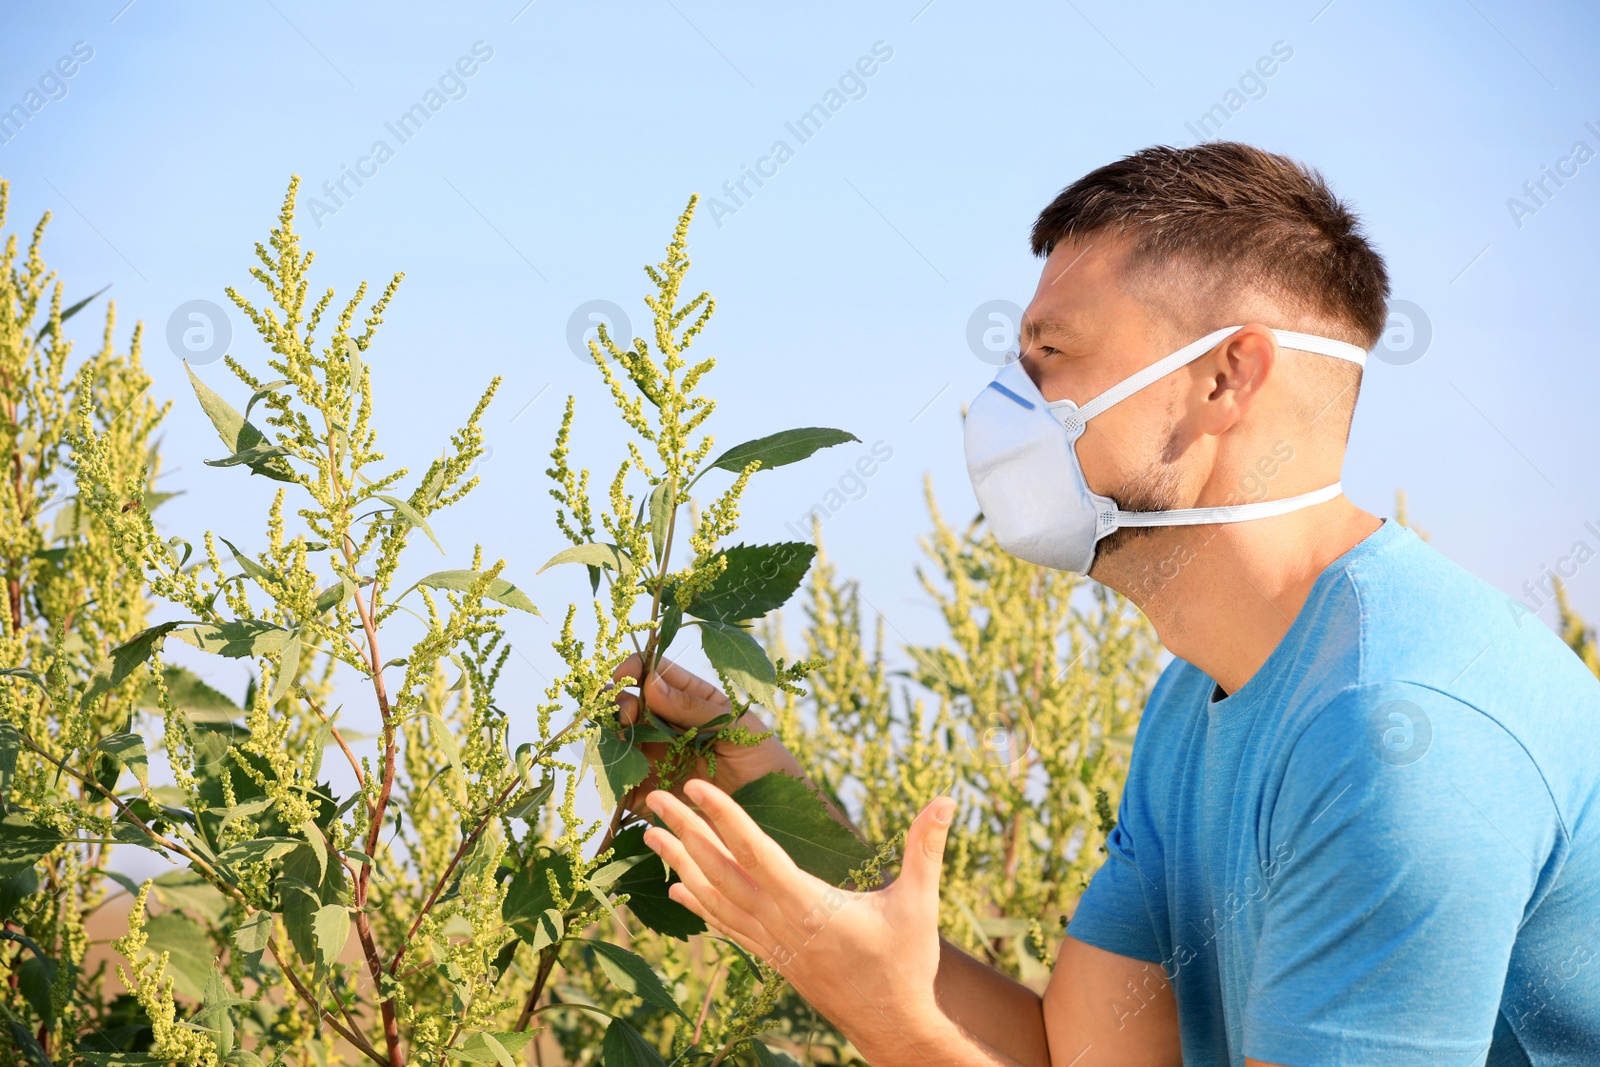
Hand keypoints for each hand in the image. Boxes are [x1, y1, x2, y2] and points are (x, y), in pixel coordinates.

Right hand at [611, 653, 802, 814]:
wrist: (776, 814)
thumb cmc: (764, 761)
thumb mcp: (736, 726)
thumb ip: (694, 707)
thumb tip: (651, 683)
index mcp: (690, 701)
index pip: (655, 676)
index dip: (635, 669)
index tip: (625, 674)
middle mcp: (667, 728)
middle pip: (629, 706)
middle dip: (619, 702)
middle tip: (626, 710)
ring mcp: (656, 760)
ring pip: (618, 740)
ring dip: (610, 734)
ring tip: (622, 736)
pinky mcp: (650, 796)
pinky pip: (620, 783)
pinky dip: (611, 774)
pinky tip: (617, 768)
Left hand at [642, 779, 959, 1059]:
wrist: (891, 1026)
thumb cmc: (905, 964)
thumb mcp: (919, 902)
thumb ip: (927, 849)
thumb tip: (947, 800)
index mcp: (808, 904)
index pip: (755, 852)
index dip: (723, 817)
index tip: (695, 787)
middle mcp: (779, 922)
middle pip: (721, 871)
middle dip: (686, 832)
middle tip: (653, 800)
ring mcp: (771, 943)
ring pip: (714, 898)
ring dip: (681, 863)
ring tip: (651, 836)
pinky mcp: (772, 957)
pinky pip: (725, 925)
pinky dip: (698, 903)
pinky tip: (678, 887)